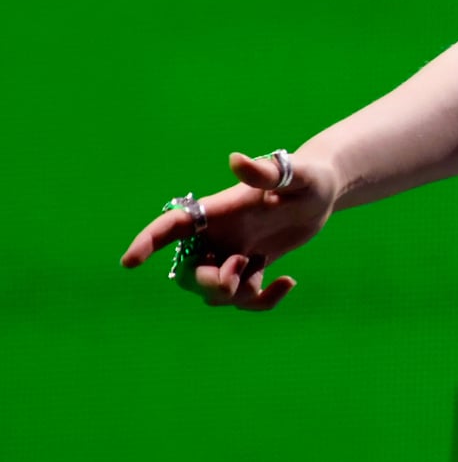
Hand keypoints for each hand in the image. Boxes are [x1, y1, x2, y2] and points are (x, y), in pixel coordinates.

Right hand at [120, 151, 339, 310]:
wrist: (324, 192)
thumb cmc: (308, 177)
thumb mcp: (295, 175)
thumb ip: (266, 172)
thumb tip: (236, 160)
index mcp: (218, 212)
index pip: (172, 226)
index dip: (147, 242)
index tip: (130, 262)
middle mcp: (218, 235)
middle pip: (189, 272)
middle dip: (209, 283)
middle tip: (241, 271)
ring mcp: (231, 253)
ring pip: (214, 292)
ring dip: (237, 296)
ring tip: (268, 274)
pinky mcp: (250, 267)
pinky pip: (242, 298)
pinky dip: (261, 301)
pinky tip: (288, 282)